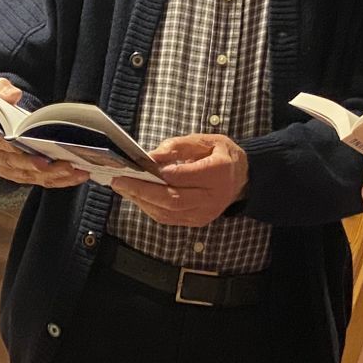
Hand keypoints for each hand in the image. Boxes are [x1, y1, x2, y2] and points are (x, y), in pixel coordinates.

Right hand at [0, 77, 86, 188]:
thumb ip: (3, 91)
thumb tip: (14, 95)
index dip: (7, 143)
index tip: (23, 141)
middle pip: (14, 163)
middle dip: (36, 164)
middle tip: (55, 162)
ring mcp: (7, 170)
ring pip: (30, 176)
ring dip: (52, 175)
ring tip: (73, 169)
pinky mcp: (22, 177)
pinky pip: (41, 181)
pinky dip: (60, 180)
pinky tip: (77, 175)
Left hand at [112, 133, 247, 228]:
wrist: (243, 179)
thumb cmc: (221, 155)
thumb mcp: (205, 141)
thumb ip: (178, 147)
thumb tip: (150, 157)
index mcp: (218, 172)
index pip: (184, 176)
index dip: (159, 173)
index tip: (137, 165)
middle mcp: (212, 197)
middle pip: (172, 199)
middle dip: (142, 190)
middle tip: (119, 180)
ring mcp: (205, 213)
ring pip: (167, 212)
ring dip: (141, 201)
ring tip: (122, 187)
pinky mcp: (197, 221)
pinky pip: (168, 219)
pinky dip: (149, 208)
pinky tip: (136, 196)